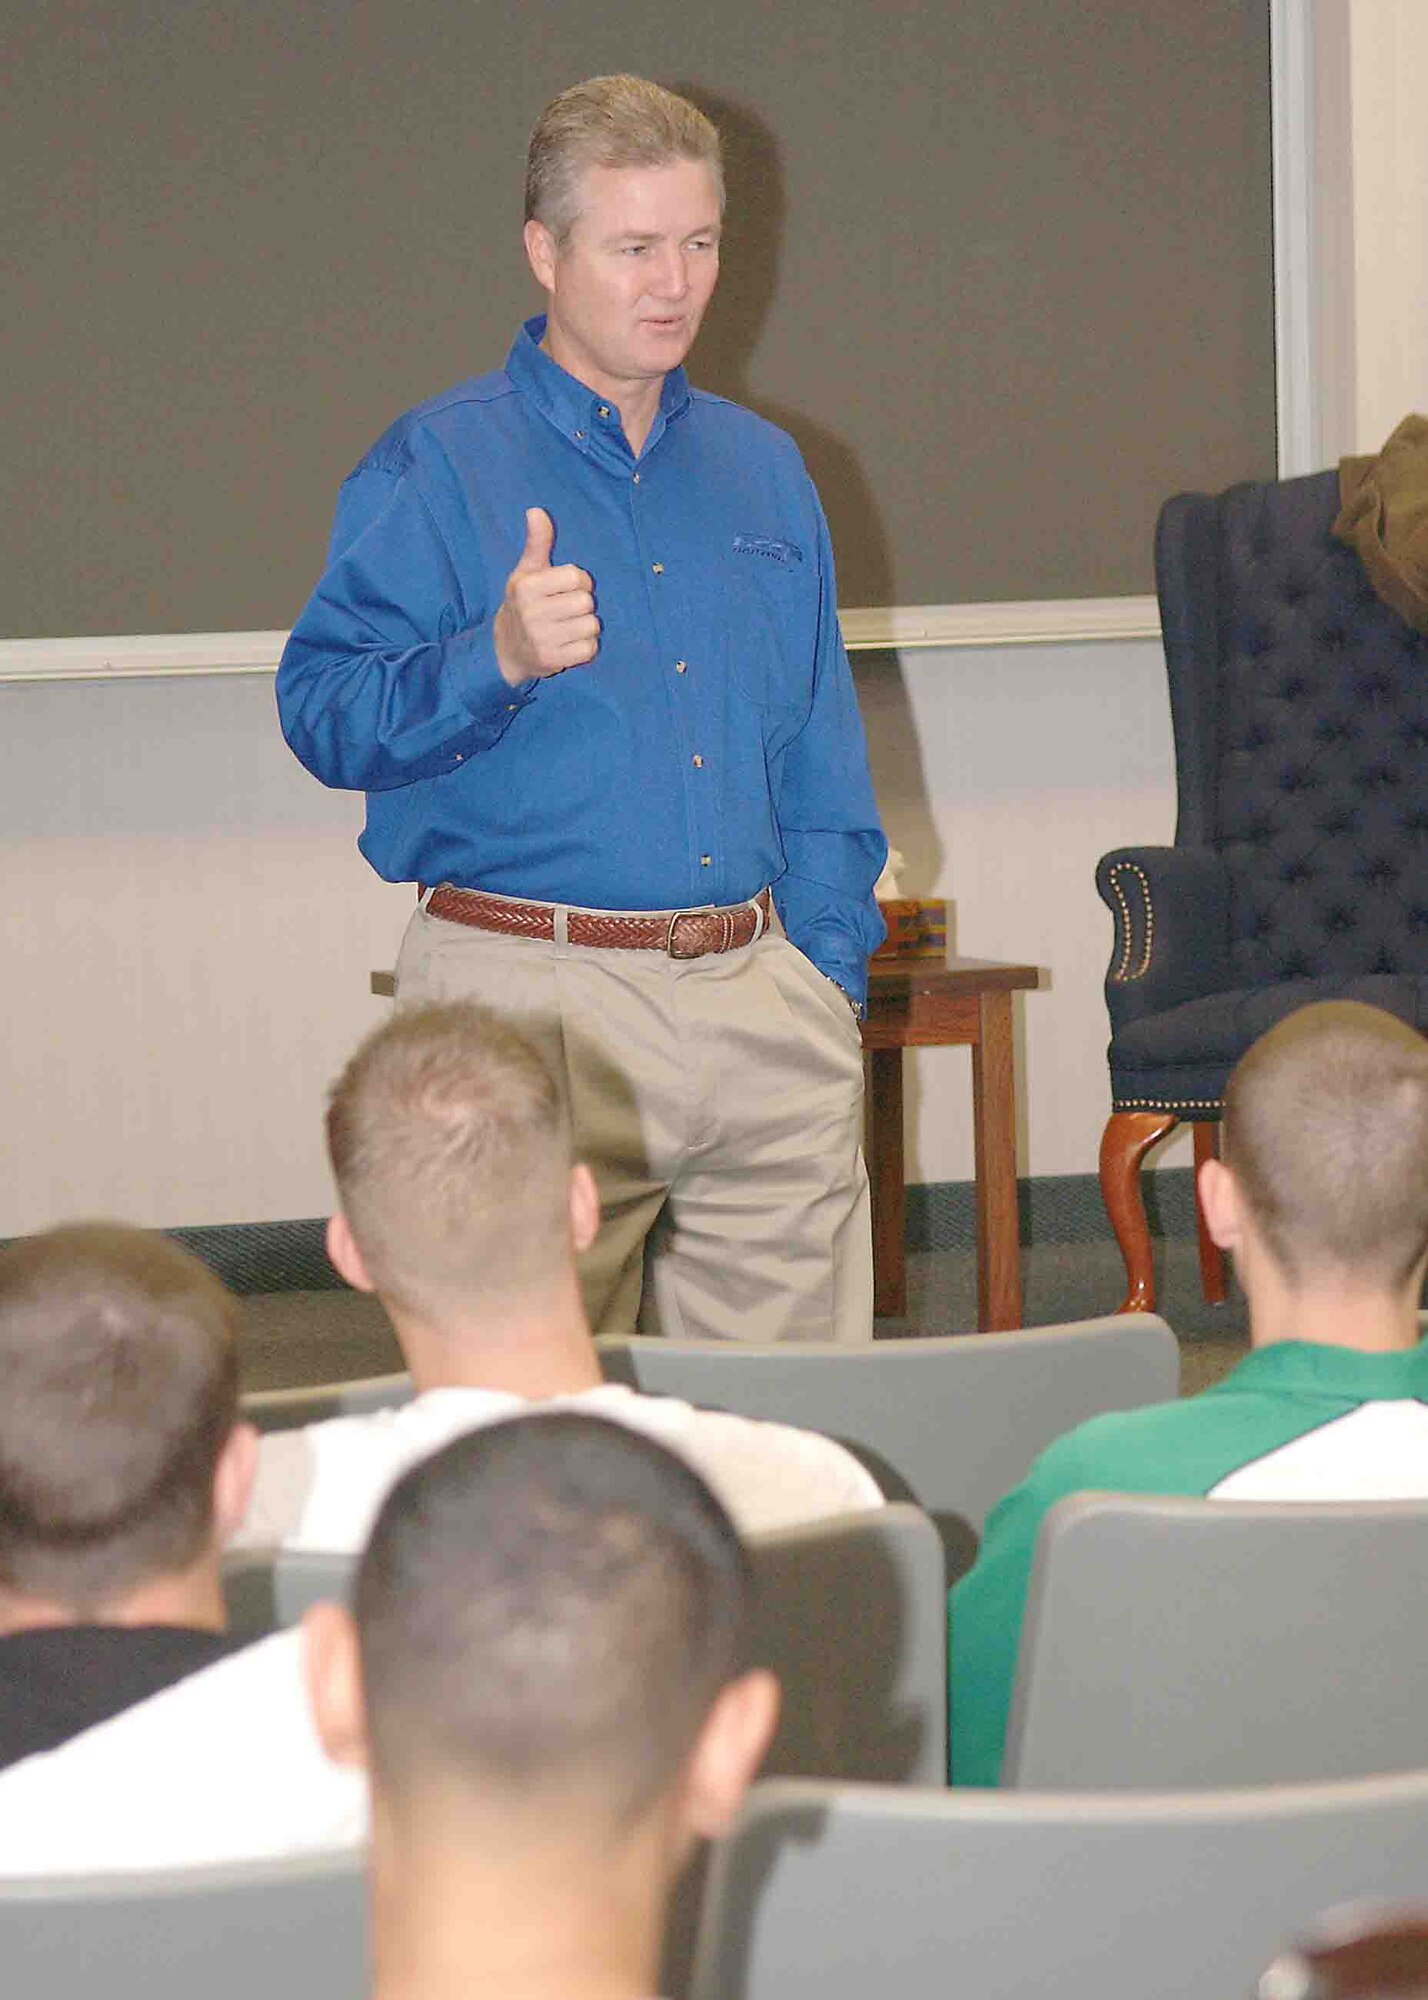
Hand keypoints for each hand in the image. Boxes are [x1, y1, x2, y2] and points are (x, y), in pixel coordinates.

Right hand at [493, 507, 599, 685]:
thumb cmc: (522, 605)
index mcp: (527, 587)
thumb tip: (536, 510)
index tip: (568, 589)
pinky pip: (590, 649)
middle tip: (566, 611)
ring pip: (592, 626)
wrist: (505, 650)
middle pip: (586, 602)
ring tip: (567, 628)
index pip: (576, 577)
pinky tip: (569, 644)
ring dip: (586, 627)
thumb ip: (537, 543)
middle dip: (582, 605)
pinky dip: (585, 647)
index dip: (580, 581)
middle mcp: (532, 613)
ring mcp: (542, 639)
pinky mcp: (553, 661)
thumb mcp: (526, 572)